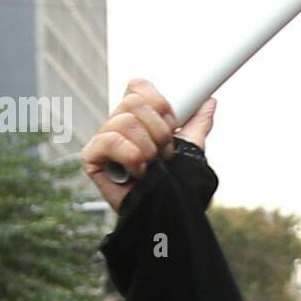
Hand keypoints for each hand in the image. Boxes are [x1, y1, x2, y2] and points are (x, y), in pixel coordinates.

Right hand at [81, 81, 215, 210]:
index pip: (138, 87)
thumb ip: (197, 124)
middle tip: (164, 153)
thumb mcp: (190, 150)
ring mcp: (103, 140)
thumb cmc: (173, 183)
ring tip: (151, 166)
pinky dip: (132, 157)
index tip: (173, 126)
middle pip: (134, 101)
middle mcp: (117, 125)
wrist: (166, 213)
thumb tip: (209, 103)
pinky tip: (136, 173)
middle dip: (159, 131)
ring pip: (126, 121)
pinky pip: (111, 140)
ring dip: (148, 148)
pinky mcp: (91, 157)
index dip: (160, 104)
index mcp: (136, 118)